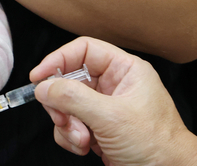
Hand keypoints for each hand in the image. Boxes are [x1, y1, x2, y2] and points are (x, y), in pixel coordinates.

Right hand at [30, 37, 196, 165]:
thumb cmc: (157, 146)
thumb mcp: (111, 117)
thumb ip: (74, 98)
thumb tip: (44, 87)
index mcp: (125, 70)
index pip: (84, 50)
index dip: (58, 59)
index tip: (39, 76)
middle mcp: (113, 85)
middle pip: (69, 79)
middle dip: (62, 102)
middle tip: (60, 117)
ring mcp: (103, 107)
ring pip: (66, 103)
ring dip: (66, 123)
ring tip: (81, 138)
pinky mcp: (96, 127)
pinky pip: (69, 123)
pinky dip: (69, 136)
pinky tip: (84, 147)